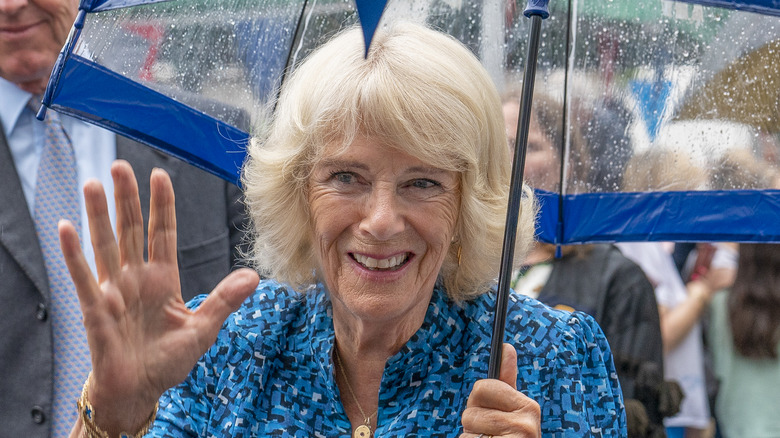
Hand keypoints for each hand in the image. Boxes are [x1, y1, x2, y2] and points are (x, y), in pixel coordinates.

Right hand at [59, 160, 258, 434]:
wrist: (140, 391)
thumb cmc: (167, 360)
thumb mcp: (203, 329)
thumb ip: (223, 300)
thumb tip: (253, 276)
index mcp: (163, 279)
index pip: (162, 234)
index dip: (161, 205)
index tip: (160, 175)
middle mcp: (136, 278)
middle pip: (131, 230)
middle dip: (127, 199)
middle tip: (120, 166)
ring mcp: (114, 291)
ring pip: (105, 245)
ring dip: (98, 215)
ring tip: (93, 184)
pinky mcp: (96, 310)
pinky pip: (83, 278)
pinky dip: (73, 254)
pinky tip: (67, 228)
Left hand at [460, 343, 540, 437]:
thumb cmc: (507, 436)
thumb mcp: (509, 410)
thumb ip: (506, 380)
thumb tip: (506, 346)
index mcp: (529, 408)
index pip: (483, 387)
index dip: (479, 401)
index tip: (491, 412)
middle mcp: (527, 426)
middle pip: (471, 409)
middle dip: (472, 421)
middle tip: (488, 432)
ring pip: (467, 430)